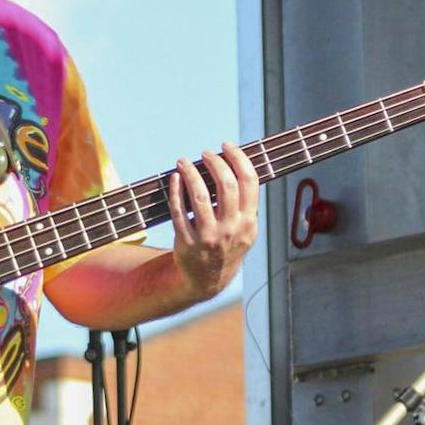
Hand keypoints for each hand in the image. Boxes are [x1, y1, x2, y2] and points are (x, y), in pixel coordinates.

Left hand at [167, 141, 258, 299]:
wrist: (208, 279)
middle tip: (205, 153)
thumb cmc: (226, 244)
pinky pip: (179, 211)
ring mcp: (209, 237)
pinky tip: (175, 178)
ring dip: (191, 173)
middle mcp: (231, 229)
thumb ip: (244, 202)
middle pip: (226, 185)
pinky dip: (176, 190)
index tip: (227, 145)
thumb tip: (233, 162)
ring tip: (183, 162)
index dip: (239, 158)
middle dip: (215, 163)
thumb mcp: (245, 228)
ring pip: (200, 196)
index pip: (249, 182)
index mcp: (249, 222)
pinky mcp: (187, 242)